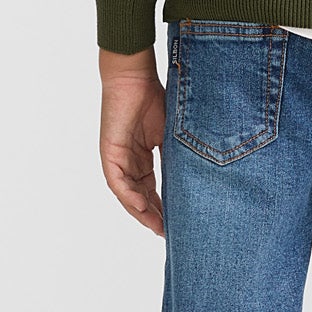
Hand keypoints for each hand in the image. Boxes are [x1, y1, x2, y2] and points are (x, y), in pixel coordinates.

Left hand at [98, 49, 165, 235]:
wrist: (134, 77)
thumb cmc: (155, 98)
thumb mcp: (173, 133)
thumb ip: (179, 155)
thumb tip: (202, 175)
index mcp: (143, 158)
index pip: (153, 190)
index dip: (165, 209)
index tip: (180, 223)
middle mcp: (129, 162)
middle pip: (141, 198)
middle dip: (155, 217)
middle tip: (170, 234)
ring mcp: (118, 159)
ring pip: (128, 195)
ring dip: (142, 213)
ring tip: (158, 228)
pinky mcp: (110, 153)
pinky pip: (118, 182)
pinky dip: (130, 196)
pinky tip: (142, 208)